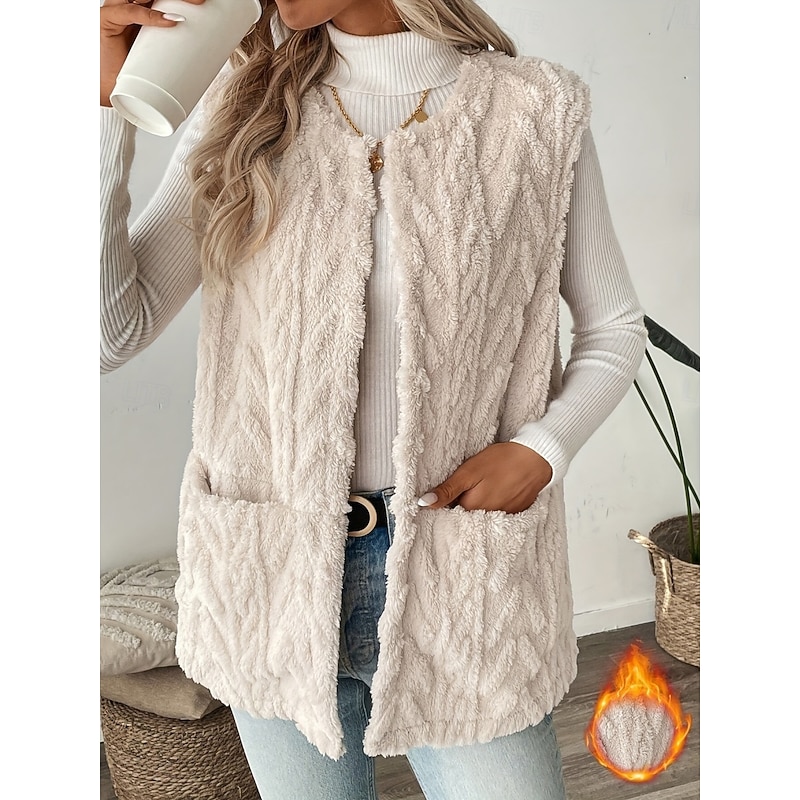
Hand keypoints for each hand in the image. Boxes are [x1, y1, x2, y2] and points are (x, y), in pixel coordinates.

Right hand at [100, 0, 205, 106]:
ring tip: (195, 4)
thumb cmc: (133, 73)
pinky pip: (129, 12)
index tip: (206, 3)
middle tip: (202, 1)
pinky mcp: (107, 20)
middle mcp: (129, 4)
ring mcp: (117, 9)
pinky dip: (150, 15)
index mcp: (142, 9)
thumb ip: (177, 51)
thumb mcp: (161, 58)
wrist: (108, 89)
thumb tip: (213, 58)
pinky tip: (169, 21)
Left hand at [417, 442, 553, 513]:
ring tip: (481, 489)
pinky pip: (497, 515)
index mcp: (472, 508)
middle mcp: (486, 519)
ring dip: (477, 507)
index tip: (441, 497)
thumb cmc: (502, 460)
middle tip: (464, 488)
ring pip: (481, 516)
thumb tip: (423, 504)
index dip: (443, 506)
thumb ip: (447, 490)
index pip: (449, 514)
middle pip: (465, 517)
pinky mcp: (515, 513)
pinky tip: (495, 492)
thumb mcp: (469, 471)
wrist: (537, 458)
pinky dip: (493, 506)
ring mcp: (502, 517)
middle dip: (459, 507)